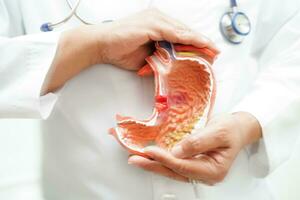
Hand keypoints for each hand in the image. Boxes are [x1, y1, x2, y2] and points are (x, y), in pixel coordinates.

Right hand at [44, 8, 218, 92]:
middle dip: (201, 42)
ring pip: (182, 31)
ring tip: (212, 50)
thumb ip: (159, 57)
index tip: (208, 52)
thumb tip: (171, 66)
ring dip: (198, 41)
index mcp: (157, 24)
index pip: (180, 34)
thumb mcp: (145, 56)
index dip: (195, 43)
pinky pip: (174, 33)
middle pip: (185, 31)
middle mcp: (158, 17)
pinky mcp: (151, 24)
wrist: (100, 45)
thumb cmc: (119, 50)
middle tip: (216, 52)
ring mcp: (155, 19)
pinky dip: (187, 39)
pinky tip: (199, 45)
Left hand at [128, 112, 261, 184]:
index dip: (165, 159)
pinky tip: (151, 156)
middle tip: (135, 159)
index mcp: (214, 170)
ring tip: (138, 159)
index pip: (184, 166)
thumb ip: (198, 142)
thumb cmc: (232, 129)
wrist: (238, 128)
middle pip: (175, 172)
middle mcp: (205, 174)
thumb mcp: (218, 132)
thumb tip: (177, 151)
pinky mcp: (194, 163)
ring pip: (173, 170)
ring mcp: (199, 170)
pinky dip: (162, 160)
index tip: (150, 151)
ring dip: (155, 164)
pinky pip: (175, 164)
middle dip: (153, 165)